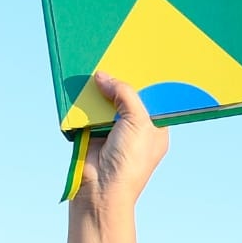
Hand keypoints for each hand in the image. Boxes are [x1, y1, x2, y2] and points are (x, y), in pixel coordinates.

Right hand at [78, 71, 168, 216]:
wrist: (101, 189)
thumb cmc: (130, 160)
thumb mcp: (137, 121)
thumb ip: (125, 94)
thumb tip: (103, 76)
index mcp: (156, 128)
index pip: (154, 99)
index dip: (148, 81)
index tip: (142, 59)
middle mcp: (136, 129)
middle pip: (129, 97)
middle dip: (122, 81)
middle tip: (118, 52)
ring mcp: (113, 130)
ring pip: (108, 101)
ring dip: (102, 88)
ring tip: (99, 61)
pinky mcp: (92, 131)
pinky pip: (89, 109)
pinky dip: (86, 99)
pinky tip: (85, 81)